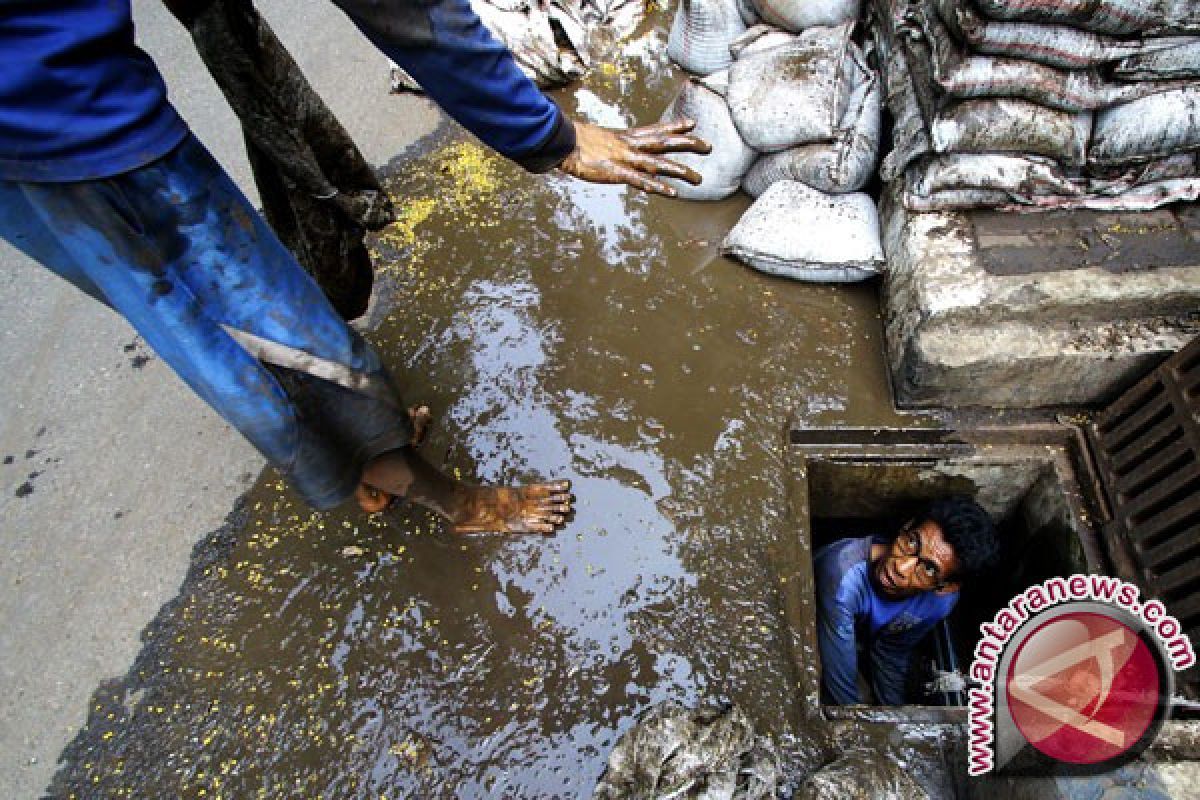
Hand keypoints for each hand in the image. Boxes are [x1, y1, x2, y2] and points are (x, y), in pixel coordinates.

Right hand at [558, 119, 711, 196]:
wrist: (560, 141)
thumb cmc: (574, 140)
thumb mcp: (596, 138)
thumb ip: (608, 143)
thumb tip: (607, 144)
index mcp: (625, 137)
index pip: (655, 129)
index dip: (674, 125)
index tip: (691, 123)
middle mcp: (629, 146)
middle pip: (664, 142)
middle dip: (688, 144)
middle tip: (708, 146)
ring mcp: (624, 159)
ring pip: (658, 163)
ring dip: (679, 171)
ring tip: (698, 179)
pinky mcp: (615, 173)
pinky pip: (640, 181)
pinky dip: (657, 186)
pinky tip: (672, 193)